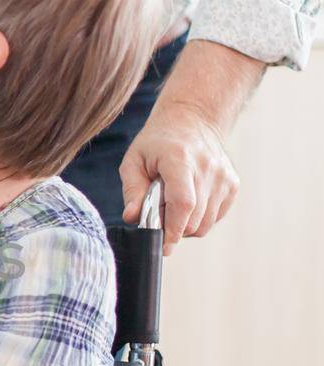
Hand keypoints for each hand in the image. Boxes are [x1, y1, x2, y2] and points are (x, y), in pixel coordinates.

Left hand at [119, 101, 238, 254]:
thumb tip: (133, 217)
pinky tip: (190, 201)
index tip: (162, 245)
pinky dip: (200, 218)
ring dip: (186, 225)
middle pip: (194, 220)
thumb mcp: (134, 160)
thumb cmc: (157, 143)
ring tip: (173, 205)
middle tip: (159, 214)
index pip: (183, 203)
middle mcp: (207, 168)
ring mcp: (224, 177)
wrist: (192, 120)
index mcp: (180, 159)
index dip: (173, 229)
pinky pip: (215, 217)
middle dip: (173, 228)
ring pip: (205, 224)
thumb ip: (132, 190)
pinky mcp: (232, 185)